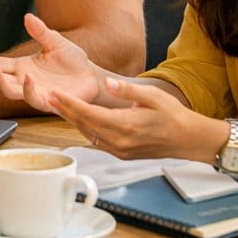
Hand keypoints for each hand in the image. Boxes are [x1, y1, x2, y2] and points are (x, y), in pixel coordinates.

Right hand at [0, 13, 101, 112]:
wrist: (92, 77)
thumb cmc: (73, 61)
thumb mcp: (55, 41)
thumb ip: (40, 32)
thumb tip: (27, 17)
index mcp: (22, 67)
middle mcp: (24, 80)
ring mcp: (35, 92)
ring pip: (9, 92)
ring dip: (0, 82)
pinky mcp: (48, 101)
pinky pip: (34, 99)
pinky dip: (28, 89)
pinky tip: (27, 78)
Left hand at [52, 77, 221, 159]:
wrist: (188, 139)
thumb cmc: (173, 115)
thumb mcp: (153, 96)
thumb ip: (128, 90)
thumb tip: (109, 83)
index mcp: (126, 125)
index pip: (89, 114)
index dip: (69, 104)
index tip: (55, 95)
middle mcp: (120, 141)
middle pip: (85, 125)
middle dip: (66, 112)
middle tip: (49, 99)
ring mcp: (121, 150)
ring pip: (89, 135)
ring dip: (74, 121)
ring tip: (59, 107)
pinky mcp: (122, 155)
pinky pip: (98, 142)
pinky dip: (87, 130)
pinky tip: (80, 120)